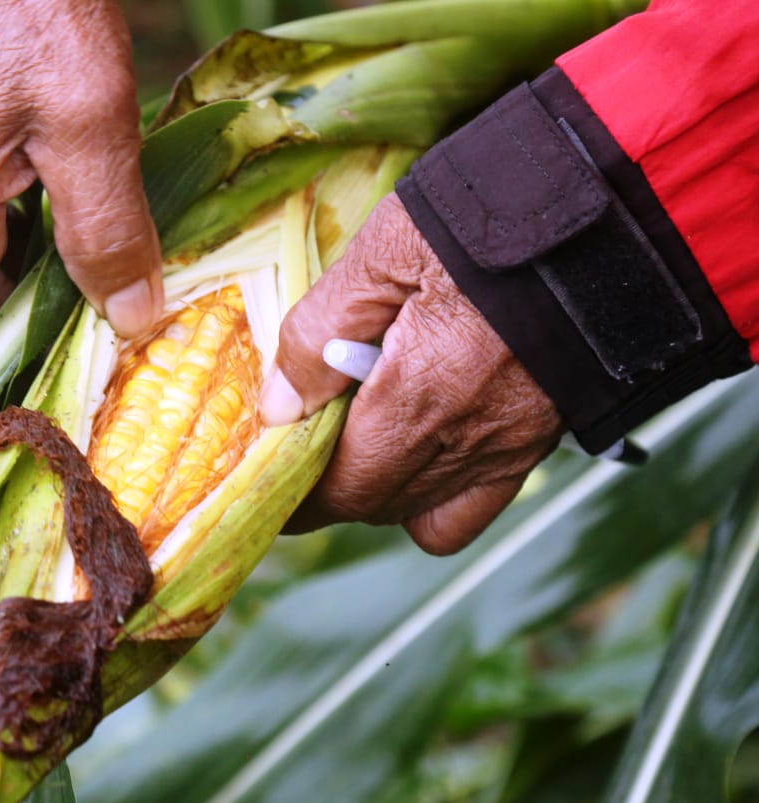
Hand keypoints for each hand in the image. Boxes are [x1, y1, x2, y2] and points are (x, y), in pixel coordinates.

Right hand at [0, 0, 163, 384]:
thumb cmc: (34, 4)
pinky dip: (12, 236)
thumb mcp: (91, 120)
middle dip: (25, 333)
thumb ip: (107, 231)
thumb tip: (130, 320)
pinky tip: (65, 216)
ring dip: (24, 280)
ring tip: (100, 279)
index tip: (50, 424)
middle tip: (107, 347)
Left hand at [261, 193, 564, 553]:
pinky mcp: (541, 439)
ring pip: (421, 510)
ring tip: (354, 437)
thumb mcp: (385, 252)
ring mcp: (509, 450)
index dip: (293, 493)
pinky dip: (435, 491)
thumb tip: (279, 407)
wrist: (615, 215)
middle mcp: (467, 445)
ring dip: (376, 488)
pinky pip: (475, 501)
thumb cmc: (492, 222)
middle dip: (327, 489)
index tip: (263, 471)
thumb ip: (320, 331)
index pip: (338, 489)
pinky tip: (419, 438)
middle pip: (374, 505)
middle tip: (295, 450)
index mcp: (418, 402)